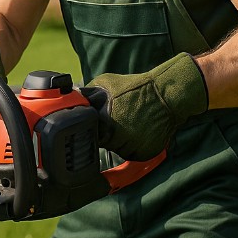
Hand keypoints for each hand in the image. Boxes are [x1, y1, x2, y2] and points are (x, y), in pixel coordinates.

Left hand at [80, 53, 207, 160]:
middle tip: (118, 120)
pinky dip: (133, 146)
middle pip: (102, 143)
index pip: (87, 133)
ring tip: (131, 123)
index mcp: (101, 120)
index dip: (91, 129)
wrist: (165, 95)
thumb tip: (72, 99)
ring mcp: (129, 147)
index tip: (96, 124)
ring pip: (117, 150)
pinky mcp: (142, 154)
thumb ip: (87, 95)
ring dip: (120, 141)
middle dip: (106, 134)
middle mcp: (114, 137)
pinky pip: (131, 155)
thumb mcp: (105, 83)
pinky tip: (139, 131)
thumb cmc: (135, 87)